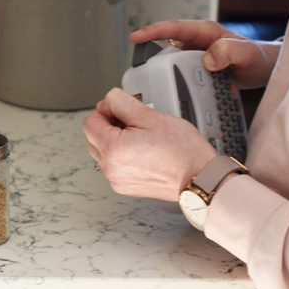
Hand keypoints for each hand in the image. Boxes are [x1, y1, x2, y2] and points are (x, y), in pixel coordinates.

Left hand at [82, 88, 216, 201]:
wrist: (199, 177)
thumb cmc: (182, 150)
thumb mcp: (150, 115)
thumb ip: (121, 103)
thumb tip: (106, 102)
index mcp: (113, 149)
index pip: (90, 122)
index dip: (105, 111)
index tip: (122, 111)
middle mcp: (110, 168)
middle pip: (92, 138)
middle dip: (109, 126)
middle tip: (134, 123)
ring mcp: (116, 180)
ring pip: (102, 152)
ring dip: (114, 141)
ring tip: (141, 138)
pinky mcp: (124, 187)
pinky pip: (113, 165)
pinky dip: (122, 156)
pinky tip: (142, 151)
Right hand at [130, 19, 280, 89]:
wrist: (267, 71)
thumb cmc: (260, 59)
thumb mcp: (247, 54)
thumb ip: (230, 51)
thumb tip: (208, 57)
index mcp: (206, 33)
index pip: (174, 28)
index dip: (153, 31)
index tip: (136, 36)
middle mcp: (198, 43)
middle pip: (166, 46)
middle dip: (150, 57)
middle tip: (138, 71)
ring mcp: (197, 57)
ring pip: (171, 62)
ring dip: (161, 73)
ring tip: (150, 87)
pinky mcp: (198, 70)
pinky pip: (181, 74)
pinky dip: (174, 82)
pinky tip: (171, 95)